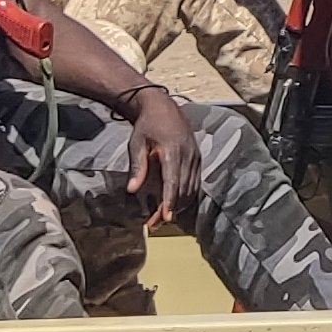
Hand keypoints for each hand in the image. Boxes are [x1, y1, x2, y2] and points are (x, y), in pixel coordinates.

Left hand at [123, 86, 197, 222]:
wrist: (163, 106)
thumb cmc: (147, 125)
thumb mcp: (136, 143)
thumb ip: (137, 167)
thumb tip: (133, 190)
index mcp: (173, 150)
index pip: (173, 181)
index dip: (169, 201)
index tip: (166, 218)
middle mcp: (188, 155)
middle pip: (183, 189)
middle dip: (170, 209)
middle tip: (155, 225)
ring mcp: (196, 157)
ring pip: (191, 188)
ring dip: (178, 205)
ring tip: (161, 218)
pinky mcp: (198, 159)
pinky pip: (195, 182)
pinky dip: (186, 196)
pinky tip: (174, 204)